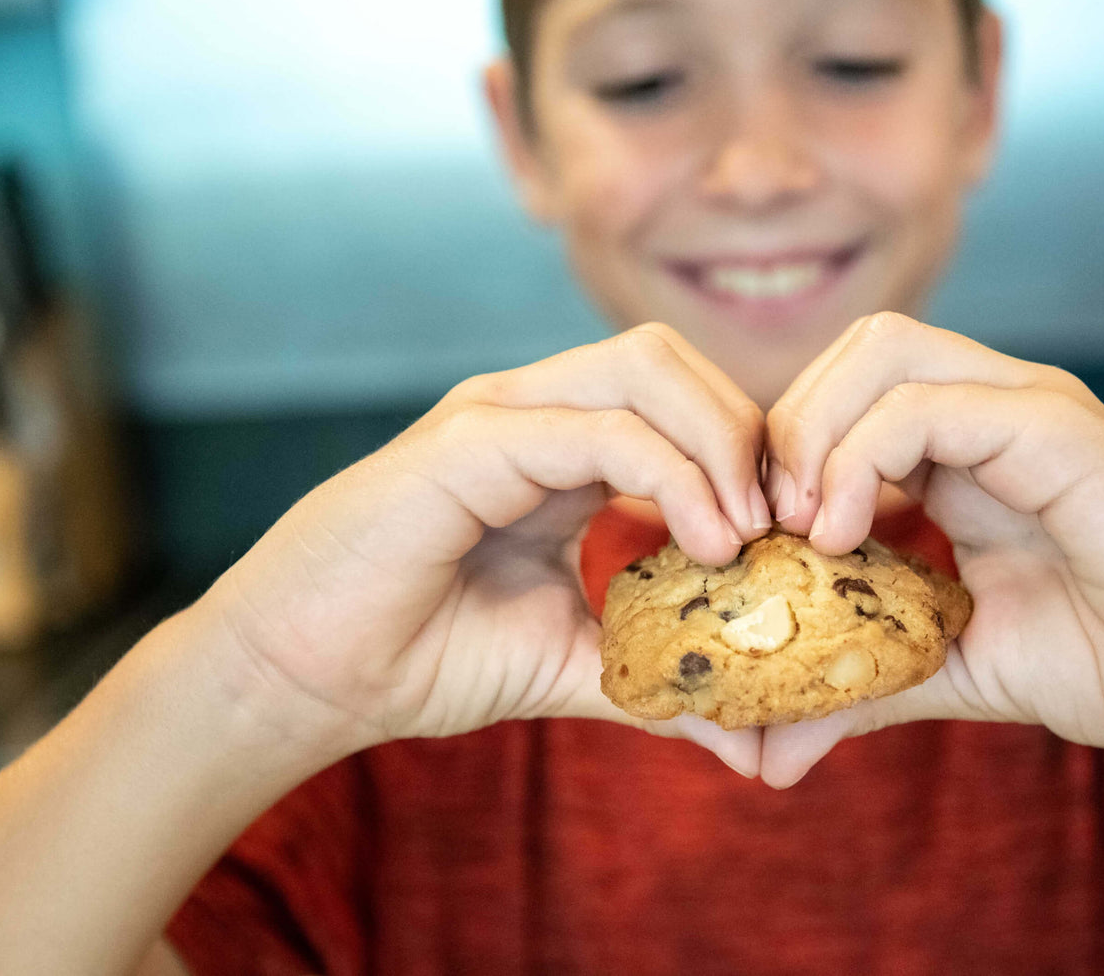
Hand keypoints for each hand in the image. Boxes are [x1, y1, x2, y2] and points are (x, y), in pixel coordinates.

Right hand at [201, 324, 770, 775]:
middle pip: (672, 361)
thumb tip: (757, 740)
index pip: (679, 402)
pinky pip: (595, 429)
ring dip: (720, 442)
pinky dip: (670, 475)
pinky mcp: (466, 441)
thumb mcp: (571, 664)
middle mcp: (531, 414)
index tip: (797, 538)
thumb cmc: (422, 657)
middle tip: (786, 526)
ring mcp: (497, 417)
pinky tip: (706, 542)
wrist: (305, 676)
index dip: (751, 455)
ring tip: (748, 534)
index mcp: (557, 450)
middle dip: (749, 433)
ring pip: (644, 368)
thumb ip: (661, 682)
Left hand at [760, 312, 1103, 785]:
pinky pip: (926, 406)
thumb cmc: (1102, 660)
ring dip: (813, 431)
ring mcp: (1023, 408)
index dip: (781, 444)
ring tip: (799, 523)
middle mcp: (989, 408)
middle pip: (855, 349)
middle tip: (761, 519)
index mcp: (960, 447)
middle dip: (787, 425)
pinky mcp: (1052, 428)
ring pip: (882, 351)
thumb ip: (852, 691)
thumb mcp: (941, 670)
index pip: (844, 389)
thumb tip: (767, 755)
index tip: (746, 526)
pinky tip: (838, 533)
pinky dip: (859, 459)